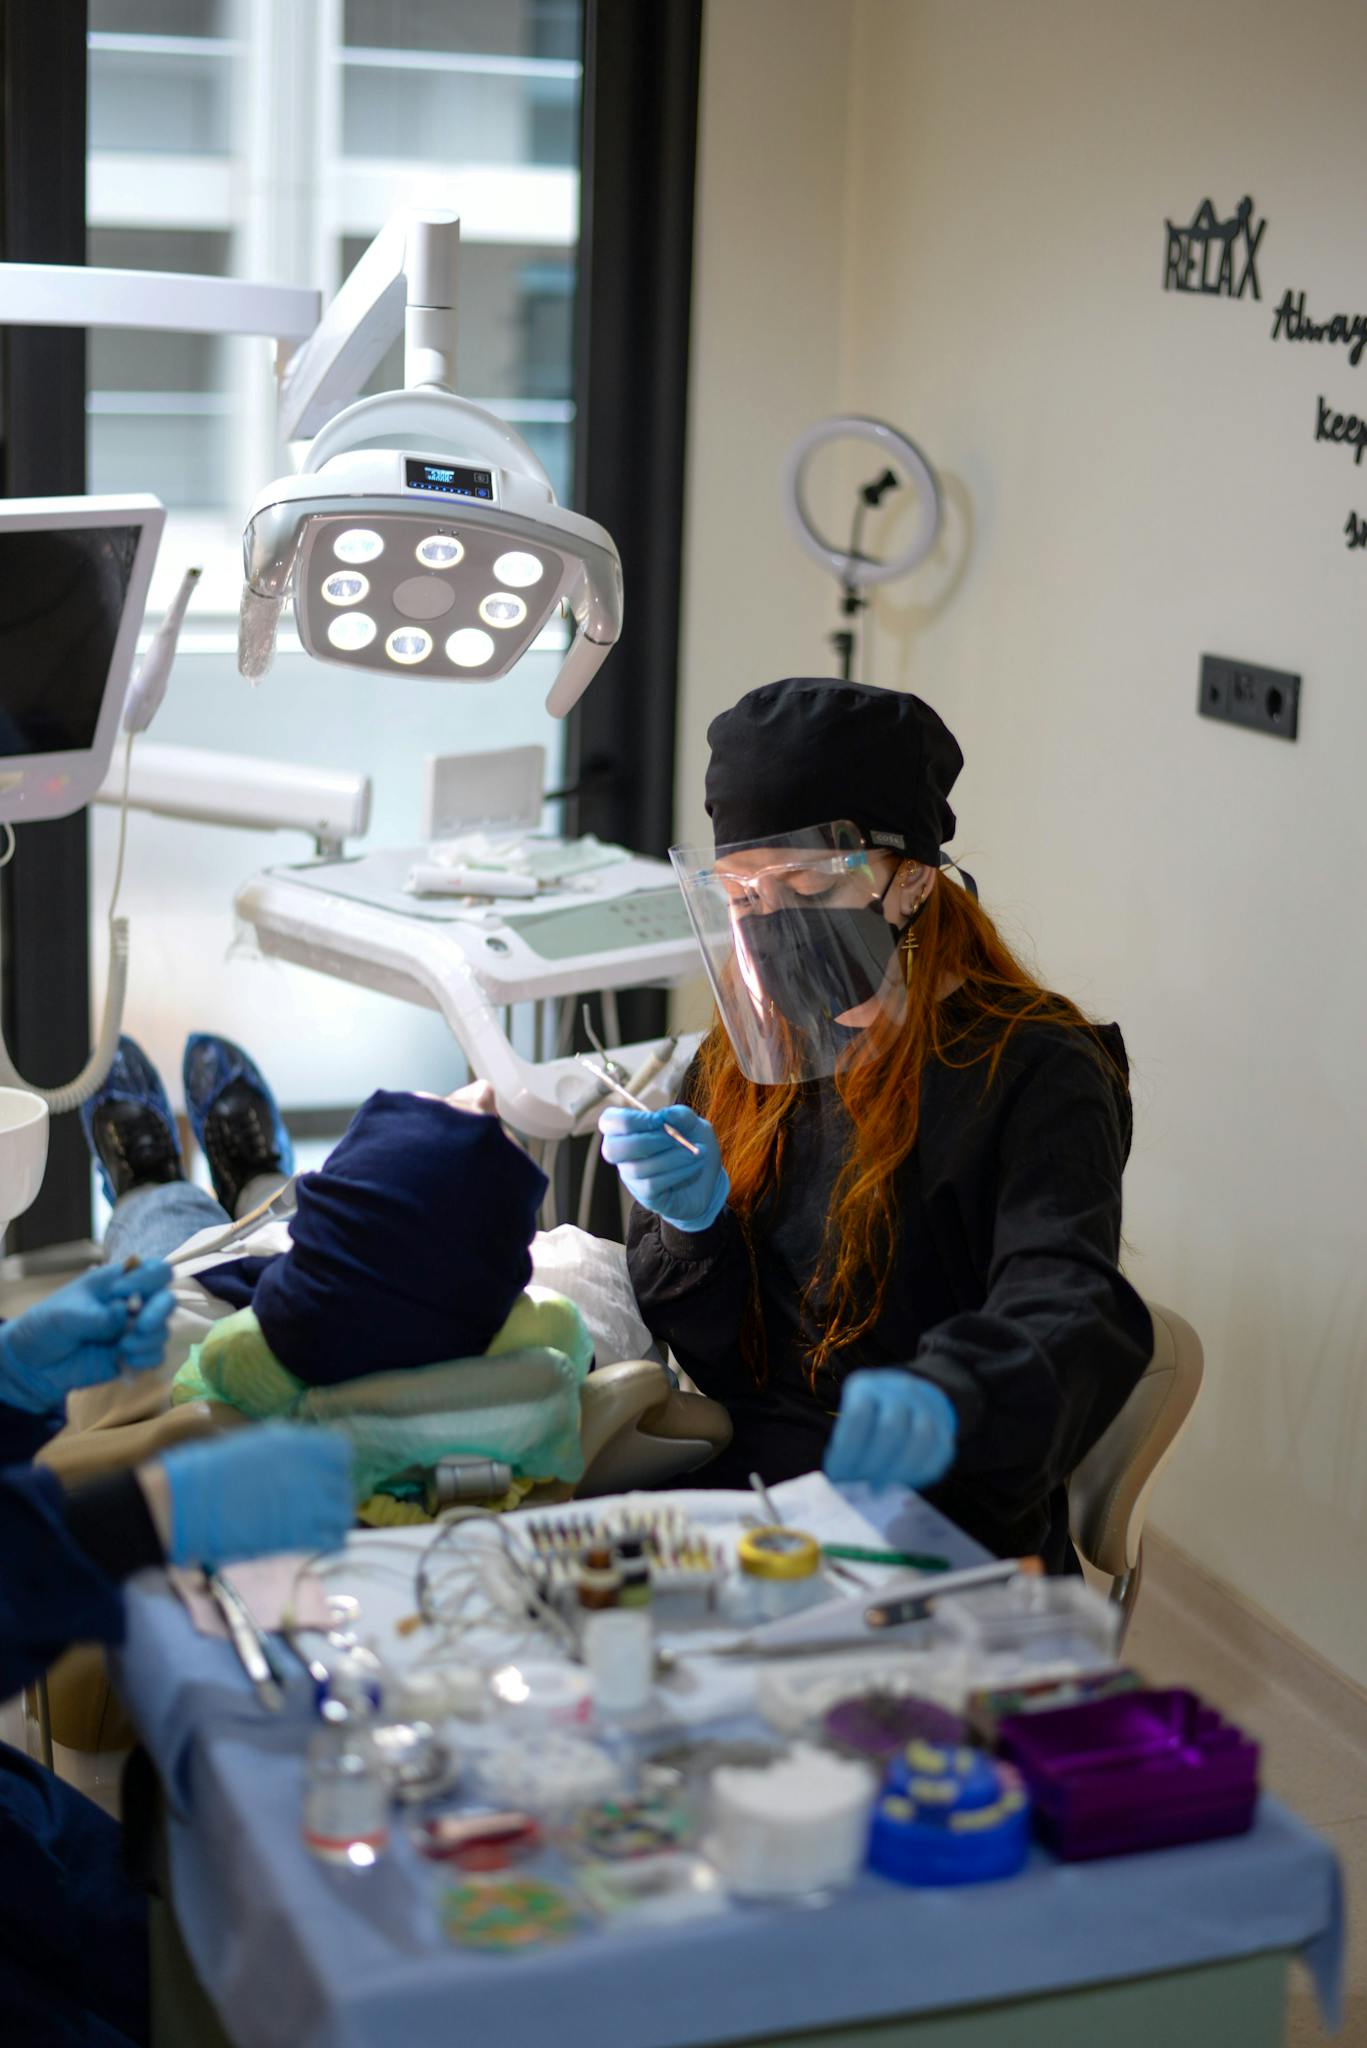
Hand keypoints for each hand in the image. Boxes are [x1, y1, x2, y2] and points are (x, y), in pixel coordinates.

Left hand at [0, 1261, 175, 1414]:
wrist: (35, 1365)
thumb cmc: (47, 1326)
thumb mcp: (65, 1315)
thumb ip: (98, 1315)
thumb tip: (125, 1312)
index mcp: (117, 1282)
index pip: (154, 1270)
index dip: (148, 1279)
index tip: (121, 1294)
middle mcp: (132, 1304)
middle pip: (167, 1300)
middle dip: (159, 1312)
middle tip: (139, 1326)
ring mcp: (134, 1331)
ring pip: (162, 1331)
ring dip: (147, 1341)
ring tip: (122, 1348)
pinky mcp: (133, 1356)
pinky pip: (155, 1357)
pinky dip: (144, 1360)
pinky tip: (124, 1361)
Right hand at [159, 1425, 354, 1566]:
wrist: (182, 1505)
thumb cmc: (207, 1472)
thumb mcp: (252, 1445)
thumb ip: (284, 1450)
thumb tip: (305, 1459)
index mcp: (294, 1443)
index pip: (340, 1452)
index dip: (334, 1465)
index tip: (324, 1476)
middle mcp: (306, 1469)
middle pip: (343, 1484)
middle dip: (335, 1494)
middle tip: (320, 1505)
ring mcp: (303, 1502)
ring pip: (342, 1512)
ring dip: (334, 1519)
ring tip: (318, 1525)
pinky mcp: (294, 1535)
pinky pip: (331, 1538)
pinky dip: (329, 1541)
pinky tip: (316, 1542)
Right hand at [599, 1106, 728, 1231]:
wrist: (710, 1180)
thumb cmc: (694, 1148)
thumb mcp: (694, 1126)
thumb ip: (681, 1116)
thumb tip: (666, 1114)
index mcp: (629, 1130)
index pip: (609, 1121)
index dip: (629, 1119)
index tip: (658, 1120)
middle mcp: (624, 1154)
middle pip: (612, 1149)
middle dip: (646, 1141)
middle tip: (673, 1139)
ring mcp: (633, 1177)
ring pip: (637, 1168)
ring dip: (670, 1157)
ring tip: (693, 1153)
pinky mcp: (646, 1195)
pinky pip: (652, 1184)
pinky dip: (676, 1172)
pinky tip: (693, 1166)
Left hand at [823, 1370, 958, 1491]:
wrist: (908, 1397)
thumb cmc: (868, 1418)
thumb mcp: (850, 1419)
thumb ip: (845, 1445)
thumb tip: (839, 1481)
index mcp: (868, 1387)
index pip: (858, 1416)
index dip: (847, 1451)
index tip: (838, 1476)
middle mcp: (900, 1390)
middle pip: (891, 1428)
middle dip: (873, 1464)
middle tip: (861, 1486)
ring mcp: (926, 1406)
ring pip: (921, 1438)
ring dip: (898, 1470)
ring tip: (879, 1489)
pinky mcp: (944, 1428)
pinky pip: (939, 1452)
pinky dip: (919, 1474)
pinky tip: (900, 1484)